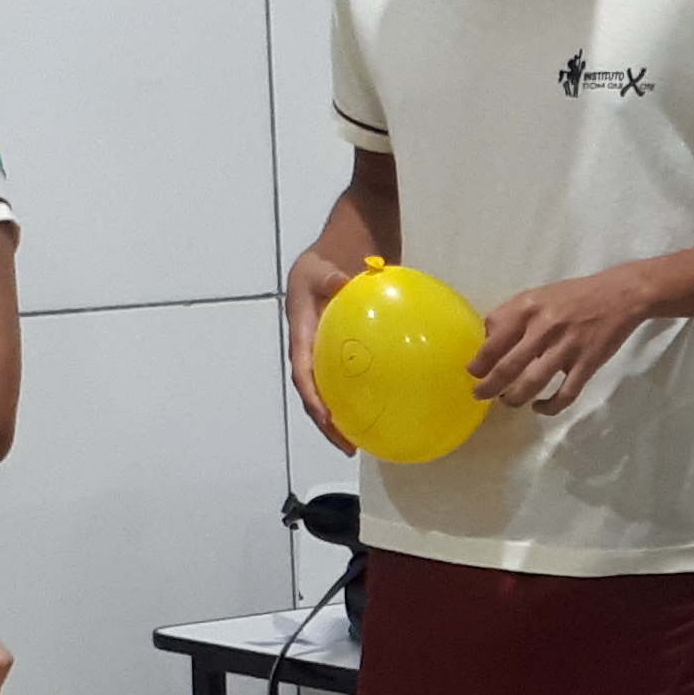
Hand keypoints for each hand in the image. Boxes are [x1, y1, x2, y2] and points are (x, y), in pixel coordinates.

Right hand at [285, 245, 356, 450]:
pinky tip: (392, 407)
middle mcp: (313, 349)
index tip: (326, 418)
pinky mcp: (349, 348)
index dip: (312, 398)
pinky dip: (368, 393)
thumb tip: (342, 281)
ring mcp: (330, 351)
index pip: (303, 373)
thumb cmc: (326, 258)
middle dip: (327, 424)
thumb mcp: (320, 265)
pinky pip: (356, 377)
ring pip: (334, 392)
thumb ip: (328, 276)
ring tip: (365, 441)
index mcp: (302, 334)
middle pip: (315, 394)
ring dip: (345, 418)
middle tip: (348, 446)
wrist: (342, 248)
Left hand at [472, 266, 656, 413]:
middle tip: (480, 395)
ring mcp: (566, 348)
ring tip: (508, 401)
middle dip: (488, 387)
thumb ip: (512, 316)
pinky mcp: (587, 364)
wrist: (619, 295)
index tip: (472, 373)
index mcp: (528, 308)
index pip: (494, 341)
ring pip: (532, 384)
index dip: (479, 362)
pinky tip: (540, 407)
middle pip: (507, 367)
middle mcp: (544, 328)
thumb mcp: (537, 295)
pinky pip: (565, 394)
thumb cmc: (573, 296)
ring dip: (515, 399)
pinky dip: (549, 407)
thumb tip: (487, 341)